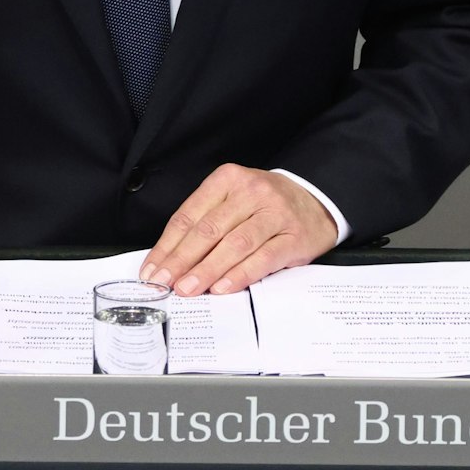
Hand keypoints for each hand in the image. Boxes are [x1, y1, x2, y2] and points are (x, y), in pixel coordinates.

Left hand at [139, 164, 338, 296]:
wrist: (316, 201)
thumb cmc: (265, 205)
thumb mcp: (233, 200)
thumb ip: (205, 223)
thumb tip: (170, 259)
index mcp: (227, 180)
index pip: (189, 215)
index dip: (168, 245)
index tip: (152, 269)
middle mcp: (251, 192)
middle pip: (208, 229)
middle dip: (181, 260)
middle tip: (164, 283)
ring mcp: (274, 213)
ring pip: (234, 244)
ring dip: (207, 270)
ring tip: (187, 289)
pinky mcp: (294, 237)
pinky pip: (263, 258)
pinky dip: (240, 274)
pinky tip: (222, 287)